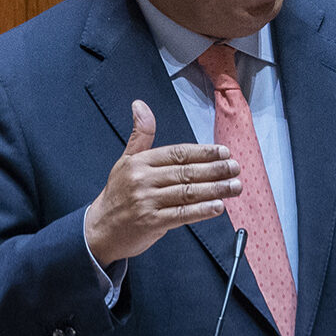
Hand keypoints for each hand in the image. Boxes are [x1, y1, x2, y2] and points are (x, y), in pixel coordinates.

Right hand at [84, 100, 241, 266]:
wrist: (100, 230)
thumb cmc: (118, 195)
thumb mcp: (125, 161)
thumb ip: (140, 135)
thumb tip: (140, 105)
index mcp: (140, 162)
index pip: (177, 153)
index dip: (203, 152)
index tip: (223, 152)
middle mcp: (143, 180)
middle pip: (186, 172)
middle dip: (215, 169)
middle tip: (236, 168)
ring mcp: (147, 202)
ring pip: (187, 192)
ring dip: (215, 189)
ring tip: (234, 186)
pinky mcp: (151, 223)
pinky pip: (181, 214)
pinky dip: (202, 211)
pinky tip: (218, 207)